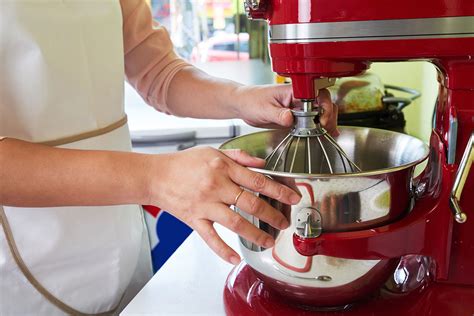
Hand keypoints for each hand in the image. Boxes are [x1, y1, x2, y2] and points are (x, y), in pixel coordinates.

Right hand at [149, 147, 300, 264]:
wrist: (156, 176)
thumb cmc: (185, 163)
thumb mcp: (213, 151)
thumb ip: (239, 156)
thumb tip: (262, 163)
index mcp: (223, 168)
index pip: (257, 180)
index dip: (279, 190)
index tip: (293, 197)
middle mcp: (216, 186)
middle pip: (251, 203)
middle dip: (272, 215)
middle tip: (284, 223)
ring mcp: (205, 204)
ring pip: (235, 222)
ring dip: (255, 234)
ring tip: (269, 241)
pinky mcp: (194, 219)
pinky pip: (210, 238)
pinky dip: (223, 250)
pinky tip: (235, 258)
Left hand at [233, 84, 339, 135]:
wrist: (243, 105)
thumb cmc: (251, 100)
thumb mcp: (264, 109)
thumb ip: (278, 114)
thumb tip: (290, 118)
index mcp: (294, 90)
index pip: (317, 93)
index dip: (324, 105)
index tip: (321, 119)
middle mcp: (299, 98)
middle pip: (324, 103)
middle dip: (329, 116)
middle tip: (325, 129)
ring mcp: (299, 107)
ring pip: (321, 112)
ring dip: (327, 122)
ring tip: (328, 133)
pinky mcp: (296, 117)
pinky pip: (312, 121)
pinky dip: (321, 127)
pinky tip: (326, 134)